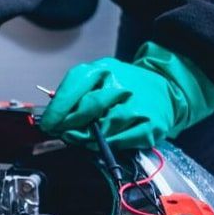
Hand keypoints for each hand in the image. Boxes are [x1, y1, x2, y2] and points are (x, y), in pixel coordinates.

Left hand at [40, 42, 213, 148]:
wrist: (165, 89)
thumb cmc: (124, 85)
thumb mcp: (97, 78)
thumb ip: (74, 94)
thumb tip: (53, 117)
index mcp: (103, 69)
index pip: (73, 88)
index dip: (56, 110)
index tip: (48, 123)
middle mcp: (122, 85)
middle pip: (88, 108)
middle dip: (69, 125)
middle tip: (61, 132)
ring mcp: (138, 106)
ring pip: (103, 128)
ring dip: (86, 138)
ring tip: (80, 138)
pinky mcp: (150, 126)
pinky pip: (120, 141)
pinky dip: (106, 145)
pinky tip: (101, 142)